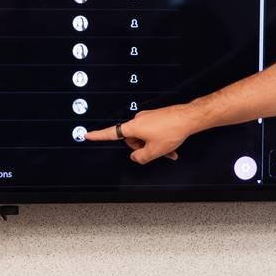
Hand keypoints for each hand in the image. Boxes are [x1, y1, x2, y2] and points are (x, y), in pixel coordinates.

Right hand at [83, 104, 197, 163]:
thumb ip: (140, 158)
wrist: (188, 118)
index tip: (87, 135)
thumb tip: (136, 157)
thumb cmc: (172, 130)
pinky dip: (160, 141)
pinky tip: (170, 147)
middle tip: (156, 152)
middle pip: (133, 140)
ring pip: (145, 138)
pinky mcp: (157, 117)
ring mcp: (148, 118)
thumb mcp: (154, 151)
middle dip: (143, 148)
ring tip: (167, 150)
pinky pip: (153, 133)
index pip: (111, 133)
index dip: (98, 136)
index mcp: (133, 127)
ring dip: (154, 146)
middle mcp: (138, 120)